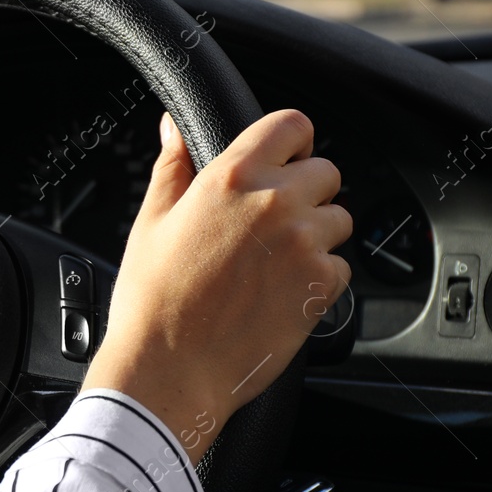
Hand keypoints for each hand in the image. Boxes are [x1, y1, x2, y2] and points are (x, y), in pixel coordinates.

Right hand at [83, 109, 351, 462]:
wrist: (170, 367)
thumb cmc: (152, 299)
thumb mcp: (151, 221)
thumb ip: (172, 166)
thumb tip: (174, 127)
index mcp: (230, 176)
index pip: (292, 125)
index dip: (291, 140)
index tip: (284, 157)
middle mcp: (274, 203)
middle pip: (326, 171)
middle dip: (305, 189)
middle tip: (271, 219)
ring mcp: (304, 245)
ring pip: (338, 219)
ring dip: (316, 232)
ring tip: (273, 259)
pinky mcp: (321, 286)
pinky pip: (340, 266)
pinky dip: (318, 275)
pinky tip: (279, 289)